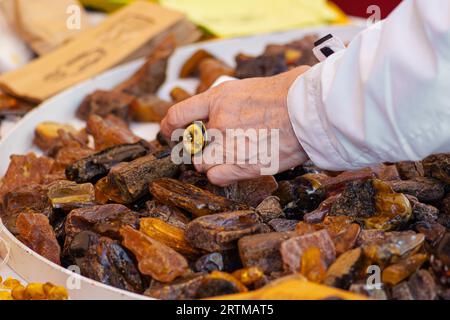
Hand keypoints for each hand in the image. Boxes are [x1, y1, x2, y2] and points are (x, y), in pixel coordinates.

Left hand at [161, 66, 309, 185]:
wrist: (310, 110)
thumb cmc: (285, 95)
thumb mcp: (246, 87)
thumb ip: (222, 102)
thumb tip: (208, 115)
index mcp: (218, 99)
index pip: (177, 115)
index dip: (169, 126)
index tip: (170, 131)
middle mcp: (219, 122)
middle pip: (189, 145)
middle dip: (197, 148)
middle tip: (212, 146)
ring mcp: (230, 146)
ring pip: (201, 164)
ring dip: (210, 162)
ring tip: (230, 156)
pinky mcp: (244, 166)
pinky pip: (215, 177)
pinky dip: (220, 175)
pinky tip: (233, 167)